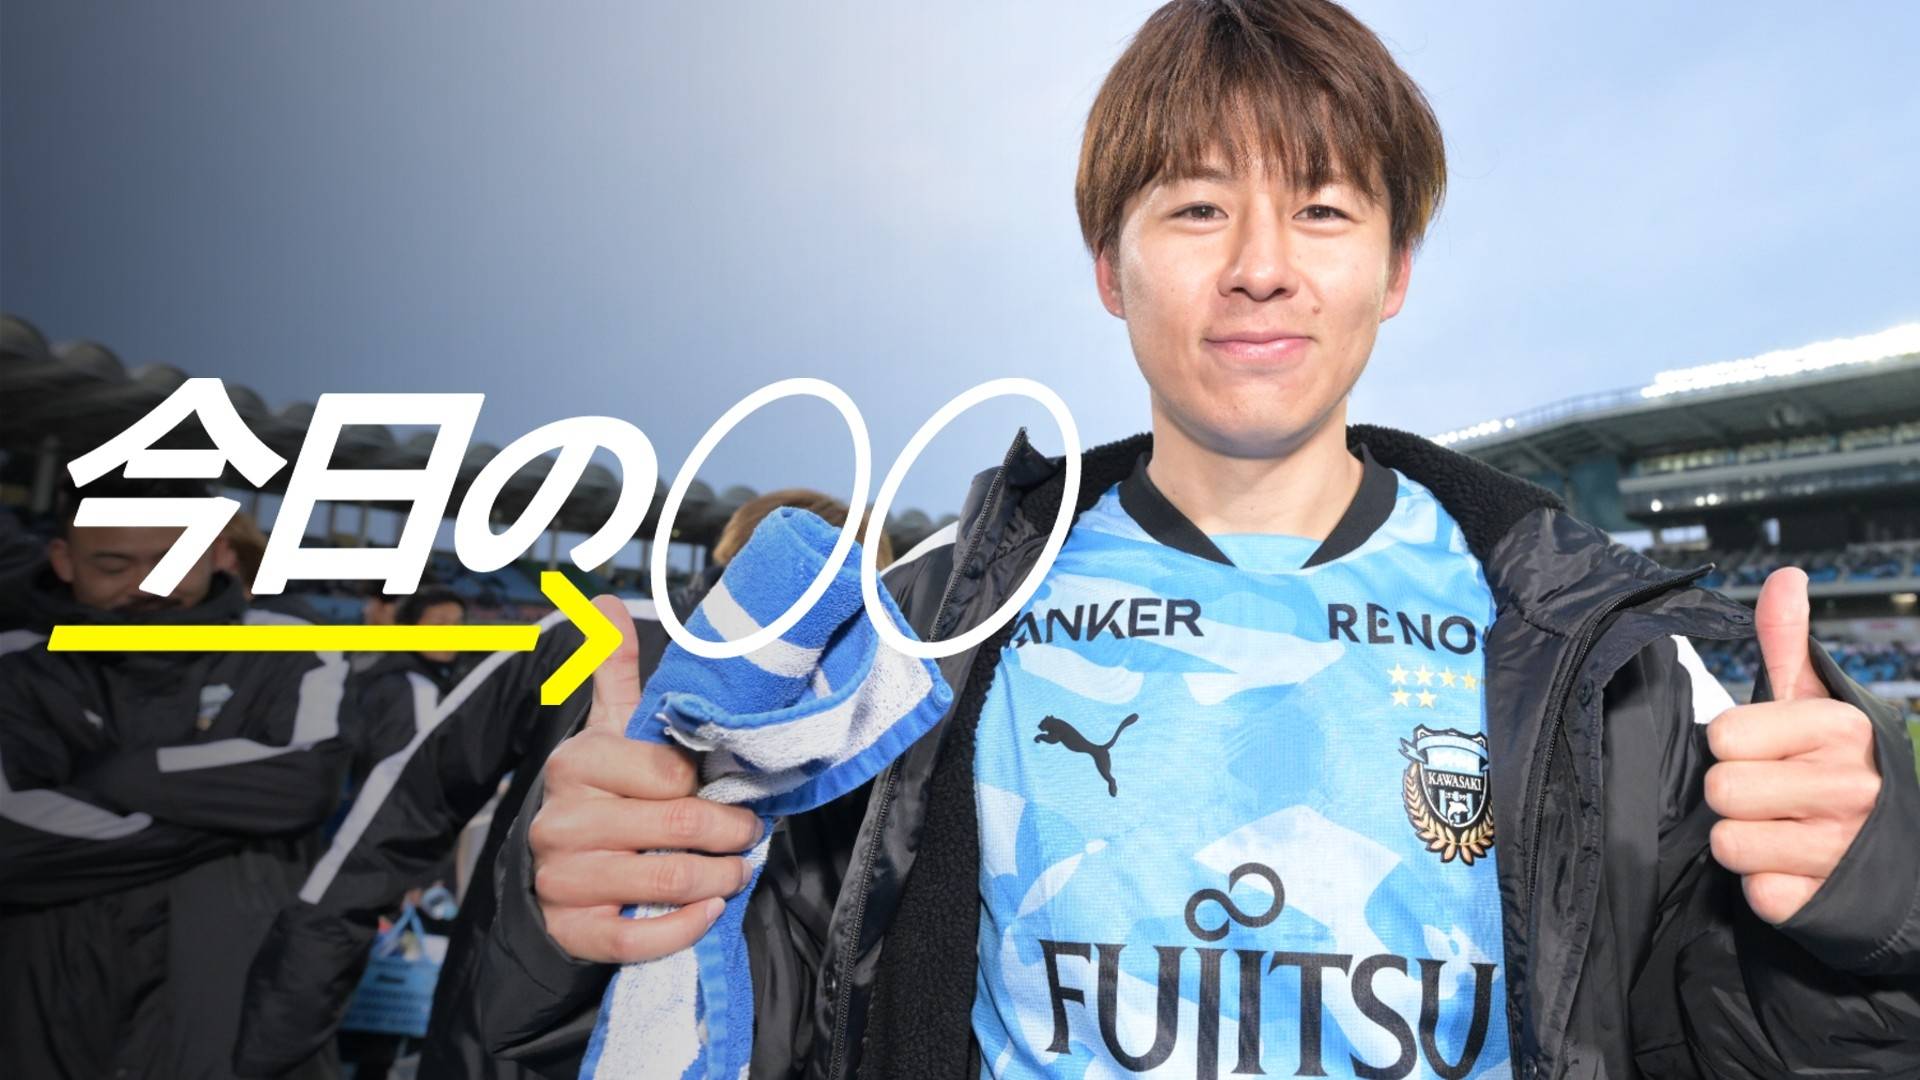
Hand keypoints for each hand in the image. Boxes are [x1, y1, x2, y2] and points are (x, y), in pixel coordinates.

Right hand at [528, 595, 761, 963]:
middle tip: (752, 834)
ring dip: (719, 879)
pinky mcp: (572, 929)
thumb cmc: (605, 793)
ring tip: (738, 870)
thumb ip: (611, 670)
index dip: (712, 786)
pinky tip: (709, 912)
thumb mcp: (609, 731)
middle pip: (674, 826)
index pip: (667, 772)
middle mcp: (562, 819)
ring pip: (664, 880)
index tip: (735, 790)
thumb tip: (604, 602)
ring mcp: (562, 878)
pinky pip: (636, 938)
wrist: (561, 871)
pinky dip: (684, 928)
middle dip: (729, 833)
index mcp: (577, 763)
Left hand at [1706, 567, 1881, 923]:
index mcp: (1840, 729)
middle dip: (1736, 797)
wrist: (1903, 856)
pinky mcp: (1826, 903)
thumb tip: (1784, 577)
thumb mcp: (1819, 703)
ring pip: (1728, 843)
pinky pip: (1756, 893)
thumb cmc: (1843, 770)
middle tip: (1774, 798)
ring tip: (1786, 834)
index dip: (1735, 747)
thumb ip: (1788, 643)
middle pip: (1720, 790)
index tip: (1769, 754)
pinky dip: (1768, 888)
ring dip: (1747, 843)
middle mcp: (1850, 786)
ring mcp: (1841, 848)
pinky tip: (1798, 872)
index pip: (1724, 735)